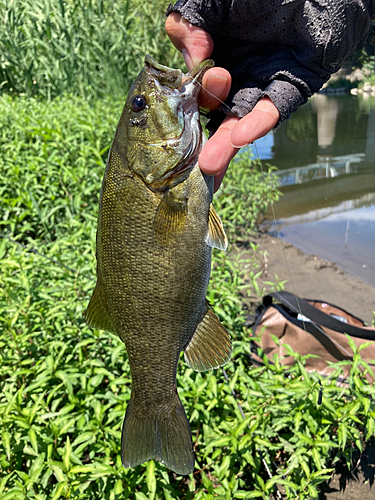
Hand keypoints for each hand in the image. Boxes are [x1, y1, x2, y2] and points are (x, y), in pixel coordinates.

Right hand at [165, 13, 279, 190]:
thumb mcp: (210, 0)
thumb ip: (189, 22)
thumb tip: (194, 61)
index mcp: (214, 56)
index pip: (193, 91)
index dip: (185, 104)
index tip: (181, 101)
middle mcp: (236, 75)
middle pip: (215, 115)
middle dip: (202, 141)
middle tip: (191, 163)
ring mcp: (262, 83)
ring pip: (240, 120)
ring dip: (225, 143)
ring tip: (209, 166)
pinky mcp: (291, 87)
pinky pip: (274, 108)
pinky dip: (258, 122)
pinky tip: (240, 136)